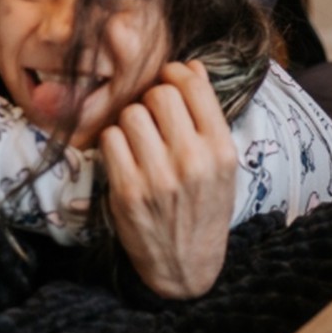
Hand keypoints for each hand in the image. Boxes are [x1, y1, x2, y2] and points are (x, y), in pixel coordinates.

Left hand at [100, 60, 236, 298]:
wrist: (186, 267)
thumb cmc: (203, 207)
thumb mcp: (221, 164)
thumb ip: (207, 115)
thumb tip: (189, 65)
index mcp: (221, 150)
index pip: (192, 84)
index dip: (175, 76)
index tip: (169, 84)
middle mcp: (192, 161)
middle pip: (158, 94)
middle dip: (151, 101)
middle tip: (154, 121)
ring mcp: (158, 177)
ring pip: (130, 113)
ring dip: (130, 123)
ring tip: (140, 143)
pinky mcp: (127, 192)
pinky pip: (109, 138)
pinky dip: (113, 144)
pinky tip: (125, 159)